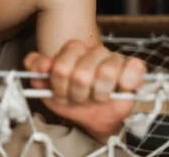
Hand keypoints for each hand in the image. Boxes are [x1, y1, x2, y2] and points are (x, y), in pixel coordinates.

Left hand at [24, 39, 146, 139]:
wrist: (91, 117)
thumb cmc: (70, 99)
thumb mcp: (46, 86)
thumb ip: (35, 69)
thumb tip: (42, 64)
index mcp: (72, 51)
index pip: (61, 65)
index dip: (59, 85)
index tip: (60, 93)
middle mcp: (93, 51)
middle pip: (81, 73)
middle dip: (77, 94)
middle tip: (78, 98)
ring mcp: (113, 58)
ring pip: (105, 73)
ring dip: (98, 94)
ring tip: (96, 97)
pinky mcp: (133, 67)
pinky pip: (133, 67)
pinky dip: (126, 82)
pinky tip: (120, 89)